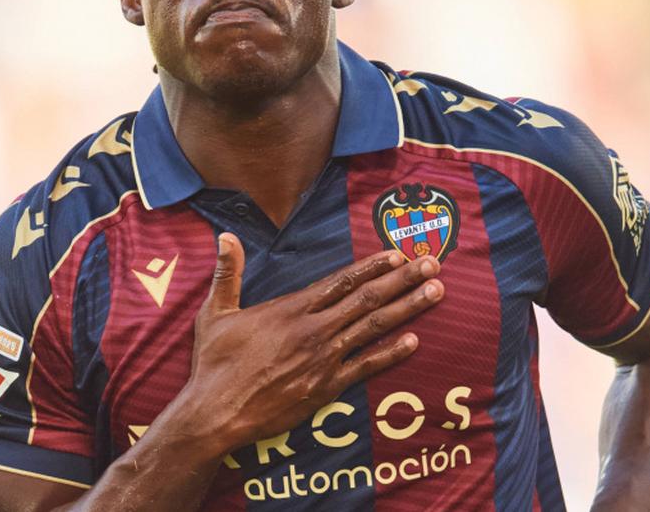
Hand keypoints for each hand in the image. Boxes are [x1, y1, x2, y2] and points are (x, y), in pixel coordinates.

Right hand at [167, 233, 443, 455]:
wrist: (217, 413)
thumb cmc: (214, 363)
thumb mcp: (216, 313)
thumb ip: (227, 273)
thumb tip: (225, 236)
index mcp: (290, 308)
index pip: (341, 280)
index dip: (372, 266)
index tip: (398, 253)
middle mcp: (313, 330)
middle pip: (367, 298)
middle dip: (403, 279)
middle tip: (433, 265)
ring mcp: (323, 359)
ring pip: (374, 327)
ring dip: (408, 308)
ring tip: (435, 293)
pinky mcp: (326, 387)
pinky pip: (366, 366)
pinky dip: (392, 353)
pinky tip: (414, 341)